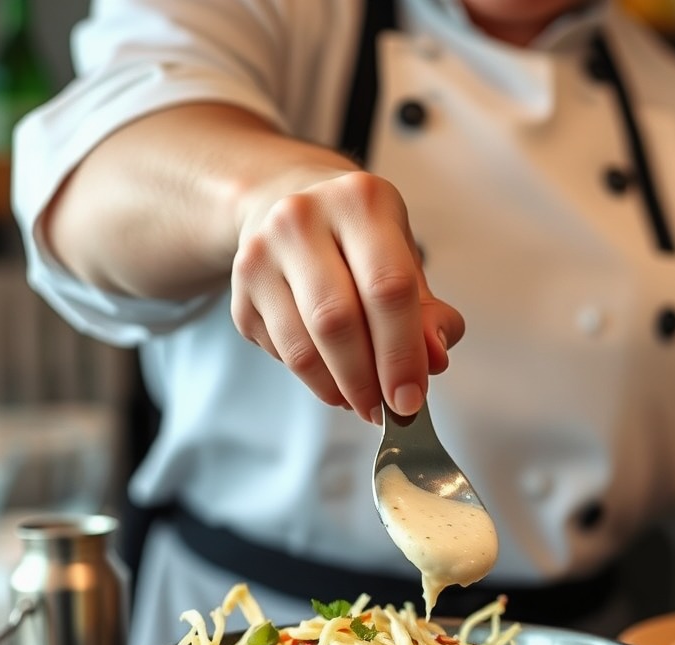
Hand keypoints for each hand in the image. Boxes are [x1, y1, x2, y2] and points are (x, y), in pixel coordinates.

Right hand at [231, 169, 464, 422]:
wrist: (285, 202)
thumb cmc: (359, 241)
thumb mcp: (405, 261)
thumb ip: (429, 314)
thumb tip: (435, 360)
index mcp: (360, 202)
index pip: (388, 288)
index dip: (402, 353)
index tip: (410, 399)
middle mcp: (302, 218)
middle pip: (337, 320)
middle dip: (366, 381)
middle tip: (385, 411)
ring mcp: (261, 253)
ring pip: (302, 346)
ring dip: (338, 389)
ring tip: (363, 402)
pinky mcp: (239, 290)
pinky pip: (280, 354)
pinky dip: (313, 378)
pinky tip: (333, 375)